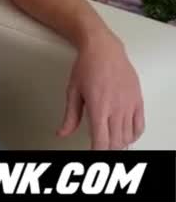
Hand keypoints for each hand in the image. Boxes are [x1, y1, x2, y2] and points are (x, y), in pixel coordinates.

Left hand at [58, 33, 143, 148]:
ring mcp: (129, 105)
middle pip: (116, 142)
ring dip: (119, 143)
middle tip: (100, 147)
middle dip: (108, 149)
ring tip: (110, 142)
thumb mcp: (72, 91)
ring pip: (128, 136)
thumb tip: (62, 133)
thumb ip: (70, 116)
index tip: (92, 153)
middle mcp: (116, 109)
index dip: (97, 151)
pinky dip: (133, 135)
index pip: (101, 140)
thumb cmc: (86, 66)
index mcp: (98, 108)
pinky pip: (139, 126)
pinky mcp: (137, 101)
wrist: (103, 49)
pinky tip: (125, 135)